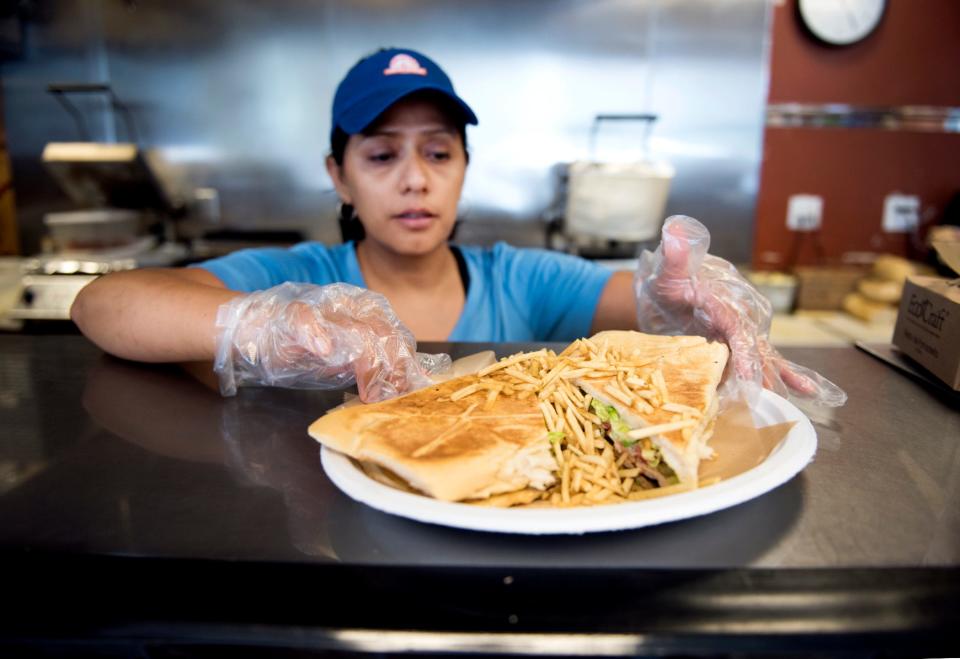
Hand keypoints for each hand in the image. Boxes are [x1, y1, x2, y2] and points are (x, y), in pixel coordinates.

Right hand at [214, 282, 449, 401]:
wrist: (253, 328)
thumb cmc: (301, 346)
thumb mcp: (342, 358)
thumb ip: (373, 366)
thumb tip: (410, 385)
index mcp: (364, 314)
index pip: (397, 336)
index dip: (409, 365)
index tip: (418, 390)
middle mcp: (348, 307)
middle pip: (384, 333)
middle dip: (396, 367)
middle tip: (395, 397)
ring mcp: (321, 310)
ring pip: (354, 327)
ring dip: (369, 360)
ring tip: (373, 390)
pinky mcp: (290, 315)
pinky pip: (306, 319)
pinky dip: (317, 333)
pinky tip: (326, 350)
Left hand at [635, 215, 846, 406]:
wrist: (665, 291)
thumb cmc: (667, 280)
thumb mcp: (667, 270)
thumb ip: (675, 257)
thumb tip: (676, 234)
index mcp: (726, 299)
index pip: (738, 329)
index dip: (744, 354)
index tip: (747, 375)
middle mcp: (741, 315)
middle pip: (755, 349)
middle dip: (761, 375)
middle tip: (763, 399)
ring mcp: (742, 331)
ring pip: (762, 357)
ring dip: (772, 379)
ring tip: (790, 400)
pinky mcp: (738, 344)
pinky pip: (760, 361)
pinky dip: (781, 375)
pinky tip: (805, 390)